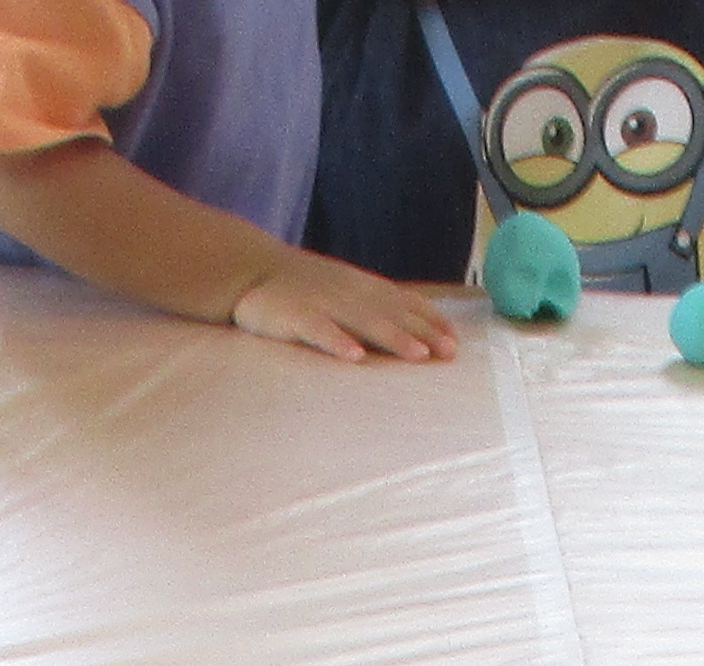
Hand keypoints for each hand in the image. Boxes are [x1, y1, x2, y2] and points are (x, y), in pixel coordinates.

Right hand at [228, 252, 459, 362]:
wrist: (248, 269)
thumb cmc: (298, 287)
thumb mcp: (340, 290)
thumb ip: (370, 305)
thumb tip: (407, 326)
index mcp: (359, 287)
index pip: (403, 301)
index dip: (430, 320)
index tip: (455, 340)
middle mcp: (347, 293)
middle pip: (391, 313)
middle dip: (422, 332)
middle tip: (449, 352)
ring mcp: (321, 303)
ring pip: (361, 321)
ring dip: (392, 337)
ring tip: (417, 354)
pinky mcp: (294, 317)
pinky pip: (318, 331)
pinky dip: (336, 342)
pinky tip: (355, 357)